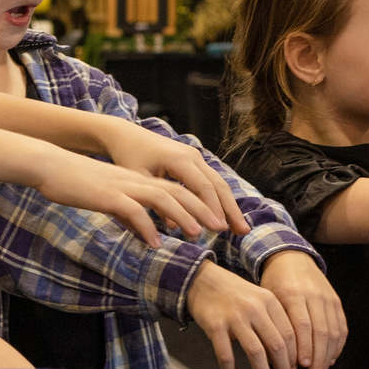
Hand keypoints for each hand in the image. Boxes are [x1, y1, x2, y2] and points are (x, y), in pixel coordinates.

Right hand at [32, 151, 230, 245]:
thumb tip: (145, 233)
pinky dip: (146, 226)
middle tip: (221, 229)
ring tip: (198, 235)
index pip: (179, 189)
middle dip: (203, 210)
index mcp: (140, 181)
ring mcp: (123, 186)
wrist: (50, 166)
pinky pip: (132, 210)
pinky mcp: (107, 195)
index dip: (200, 204)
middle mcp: (137, 181)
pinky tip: (154, 243)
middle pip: (179, 191)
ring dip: (182, 216)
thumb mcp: (109, 200)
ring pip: (162, 197)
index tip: (217, 222)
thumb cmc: (77, 184)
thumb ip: (129, 214)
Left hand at [97, 119, 249, 236]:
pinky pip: (211, 181)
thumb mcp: (139, 181)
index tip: (220, 230)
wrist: (126, 135)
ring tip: (240, 228)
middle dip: (231, 210)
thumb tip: (176, 226)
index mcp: (179, 160)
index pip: (203, 188)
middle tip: (242, 232)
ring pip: (218, 183)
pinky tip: (225, 215)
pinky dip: (220, 199)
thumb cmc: (128, 157)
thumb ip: (156, 202)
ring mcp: (195, 157)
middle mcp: (192, 156)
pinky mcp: (193, 161)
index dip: (213, 210)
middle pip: (218, 185)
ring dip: (230, 206)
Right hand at [187, 259, 297, 368]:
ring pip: (256, 352)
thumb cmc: (235, 294)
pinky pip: (226, 354)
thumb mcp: (259, 298)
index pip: (289, 333)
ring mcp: (234, 317)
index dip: (295, 355)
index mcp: (269, 301)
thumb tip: (288, 355)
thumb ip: (274, 320)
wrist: (202, 280)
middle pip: (276, 345)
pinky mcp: (215, 326)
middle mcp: (254, 308)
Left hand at [259, 249, 347, 368]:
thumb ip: (273, 324)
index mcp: (293, 294)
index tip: (301, 366)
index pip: (302, 325)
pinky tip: (330, 358)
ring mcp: (327, 298)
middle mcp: (313, 296)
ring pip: (333, 331)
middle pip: (320, 331)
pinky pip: (341, 326)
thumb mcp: (268, 298)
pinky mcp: (336, 301)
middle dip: (318, 357)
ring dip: (328, 355)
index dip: (304, 347)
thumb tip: (274, 358)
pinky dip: (338, 345)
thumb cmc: (275, 282)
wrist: (292, 258)